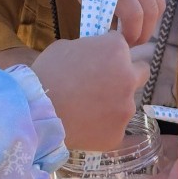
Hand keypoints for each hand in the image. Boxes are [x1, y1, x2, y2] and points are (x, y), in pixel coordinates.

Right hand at [31, 33, 149, 151]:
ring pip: (127, 103)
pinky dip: (104, 126)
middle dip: (127, 75)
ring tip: (87, 109)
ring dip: (114, 103)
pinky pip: (115, 127)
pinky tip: (84, 125)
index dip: (109, 51)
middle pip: (141, 72)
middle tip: (105, 83)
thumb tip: (93, 54)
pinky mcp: (119, 134)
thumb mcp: (65, 47)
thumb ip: (88, 48)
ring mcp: (126, 108)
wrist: (36, 113)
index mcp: (116, 50)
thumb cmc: (47, 74)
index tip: (98, 59)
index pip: (122, 44)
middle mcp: (129, 77)